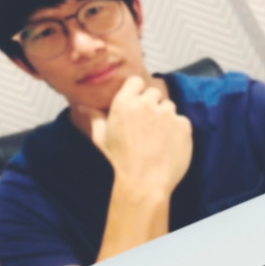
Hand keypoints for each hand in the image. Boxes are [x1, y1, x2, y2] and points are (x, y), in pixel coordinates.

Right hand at [88, 75, 193, 204]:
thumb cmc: (120, 162)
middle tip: (146, 126)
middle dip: (151, 105)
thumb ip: (94, 118)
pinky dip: (178, 130)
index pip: (136, 82)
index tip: (137, 103)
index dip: (137, 92)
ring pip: (169, 107)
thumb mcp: (101, 139)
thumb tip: (81, 107)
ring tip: (157, 138)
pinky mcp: (183, 126)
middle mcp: (147, 104)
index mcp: (125, 103)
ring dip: (165, 118)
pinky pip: (182, 121)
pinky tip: (168, 145)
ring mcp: (167, 114)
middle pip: (154, 93)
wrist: (143, 183)